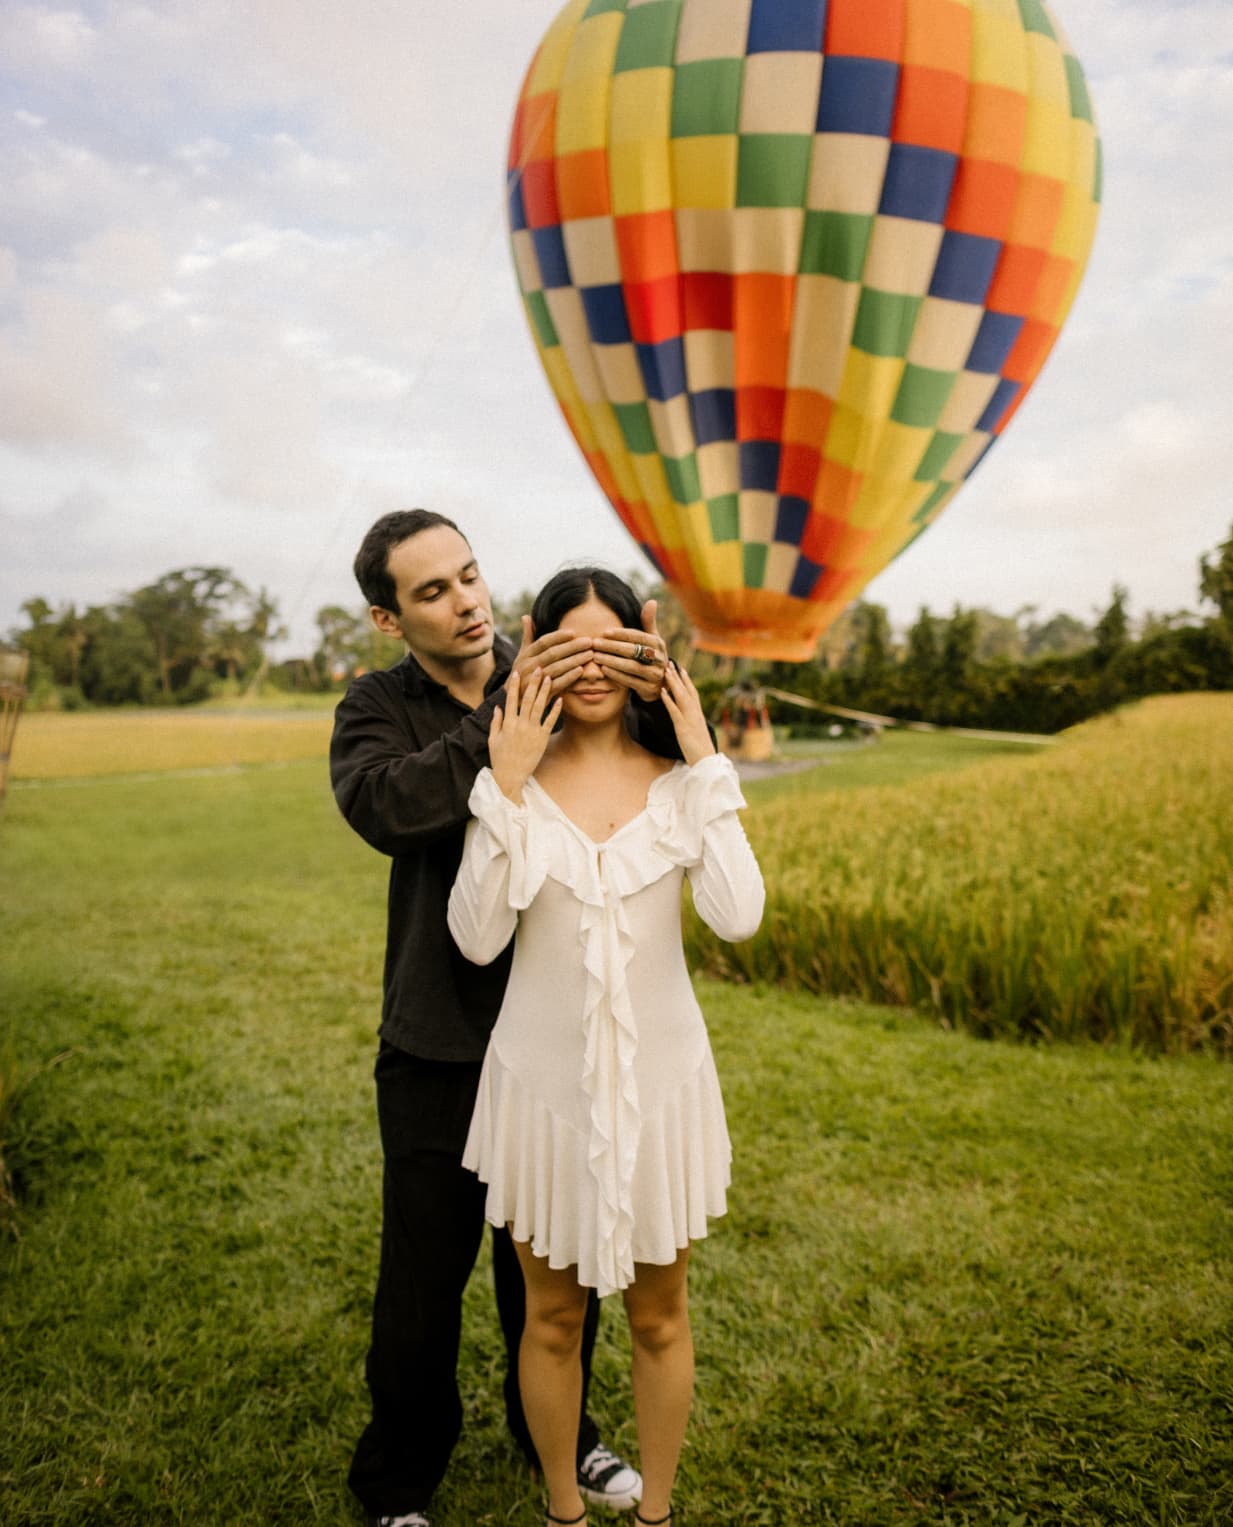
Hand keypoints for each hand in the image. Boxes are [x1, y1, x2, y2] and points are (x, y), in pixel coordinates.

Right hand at [489, 668, 561, 802]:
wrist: (511, 777)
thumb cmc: (500, 759)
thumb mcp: (493, 739)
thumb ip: (496, 722)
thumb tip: (499, 706)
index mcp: (507, 723)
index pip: (510, 699)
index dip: (514, 685)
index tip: (517, 672)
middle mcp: (520, 725)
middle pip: (527, 699)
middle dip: (533, 682)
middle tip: (539, 667)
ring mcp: (532, 731)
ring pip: (539, 706)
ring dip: (545, 691)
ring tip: (550, 677)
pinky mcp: (542, 739)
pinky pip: (550, 721)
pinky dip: (555, 710)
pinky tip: (561, 698)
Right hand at [510, 614, 593, 696]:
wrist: (515, 698)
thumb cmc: (523, 672)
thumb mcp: (522, 654)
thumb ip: (527, 636)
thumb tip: (526, 616)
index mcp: (526, 655)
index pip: (543, 642)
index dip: (558, 637)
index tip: (573, 632)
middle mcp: (528, 666)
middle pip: (552, 653)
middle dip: (572, 647)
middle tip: (589, 642)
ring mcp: (535, 680)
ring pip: (557, 668)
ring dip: (575, 660)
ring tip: (589, 655)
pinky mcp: (541, 693)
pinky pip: (557, 684)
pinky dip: (569, 677)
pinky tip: (581, 671)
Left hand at [593, 598, 667, 701]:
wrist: (661, 683)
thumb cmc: (651, 656)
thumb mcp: (652, 639)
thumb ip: (649, 622)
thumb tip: (652, 601)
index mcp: (658, 643)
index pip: (638, 636)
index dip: (621, 634)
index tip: (604, 631)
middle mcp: (659, 658)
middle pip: (632, 651)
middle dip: (612, 647)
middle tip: (594, 643)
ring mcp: (655, 674)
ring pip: (631, 666)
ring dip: (611, 661)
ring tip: (595, 656)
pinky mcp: (650, 688)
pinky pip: (631, 681)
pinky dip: (616, 675)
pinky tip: (603, 669)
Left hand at [661, 661, 714, 765]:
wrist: (706, 762)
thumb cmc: (701, 751)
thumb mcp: (696, 735)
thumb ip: (692, 725)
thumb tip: (687, 721)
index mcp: (698, 715)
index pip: (693, 694)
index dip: (687, 680)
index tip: (681, 669)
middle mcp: (695, 714)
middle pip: (687, 691)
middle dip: (679, 676)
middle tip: (671, 663)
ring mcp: (690, 720)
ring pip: (681, 697)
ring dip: (673, 682)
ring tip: (665, 671)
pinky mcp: (683, 728)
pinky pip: (675, 711)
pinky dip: (669, 700)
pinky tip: (662, 691)